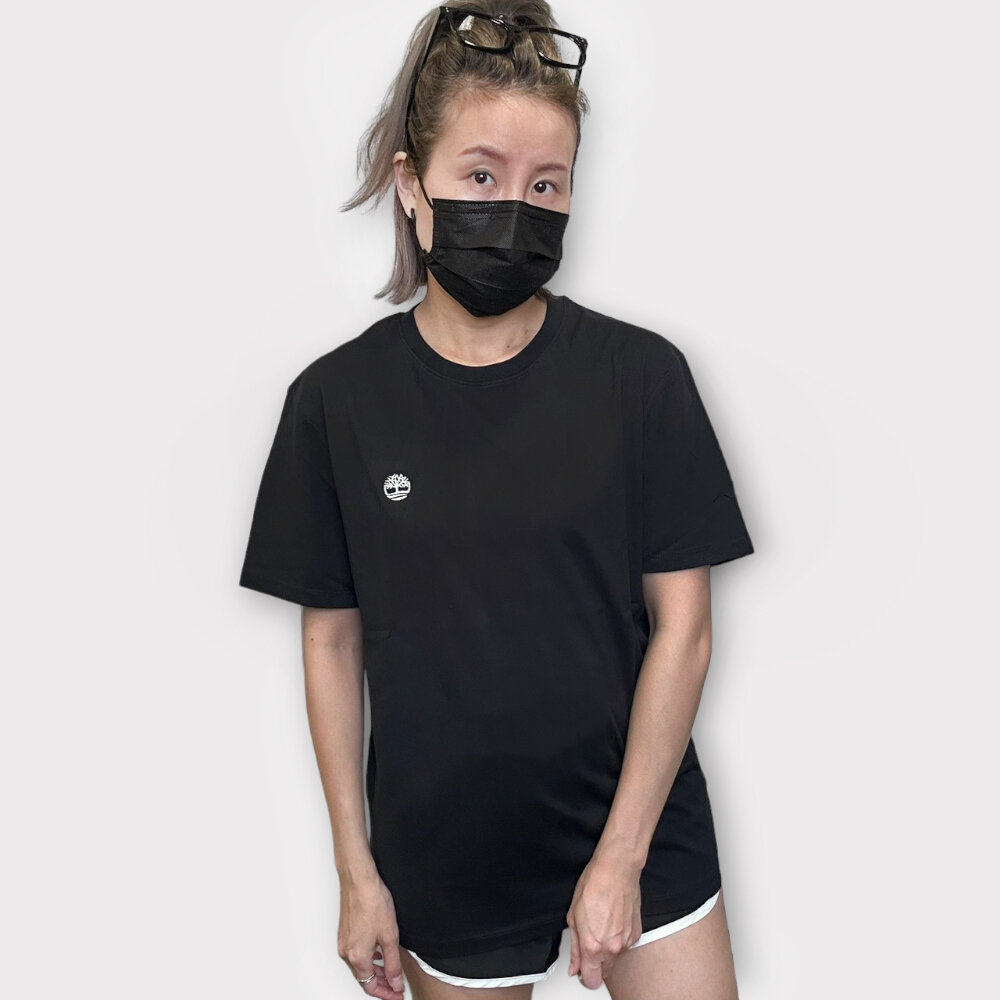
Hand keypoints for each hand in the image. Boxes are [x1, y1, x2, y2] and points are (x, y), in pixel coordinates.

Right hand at [337, 868, 405, 997]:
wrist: (359, 880)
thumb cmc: (372, 902)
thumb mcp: (390, 936)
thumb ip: (392, 964)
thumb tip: (395, 982)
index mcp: (357, 957)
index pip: (370, 986)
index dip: (386, 993)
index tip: (397, 994)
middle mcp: (347, 952)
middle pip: (364, 978)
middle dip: (381, 984)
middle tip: (396, 986)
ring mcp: (344, 941)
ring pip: (360, 965)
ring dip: (375, 971)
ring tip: (391, 970)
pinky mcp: (345, 932)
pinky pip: (357, 953)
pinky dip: (369, 958)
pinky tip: (379, 952)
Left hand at [566, 854, 642, 989]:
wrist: (617, 870)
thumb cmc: (594, 885)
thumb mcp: (574, 916)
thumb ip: (575, 948)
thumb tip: (574, 967)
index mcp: (593, 946)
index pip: (591, 981)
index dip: (584, 976)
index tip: (581, 968)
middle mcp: (613, 948)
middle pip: (604, 972)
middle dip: (595, 963)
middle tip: (589, 941)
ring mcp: (627, 942)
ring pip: (615, 959)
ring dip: (607, 949)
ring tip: (602, 925)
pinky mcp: (636, 933)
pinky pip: (625, 945)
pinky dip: (618, 939)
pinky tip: (613, 921)